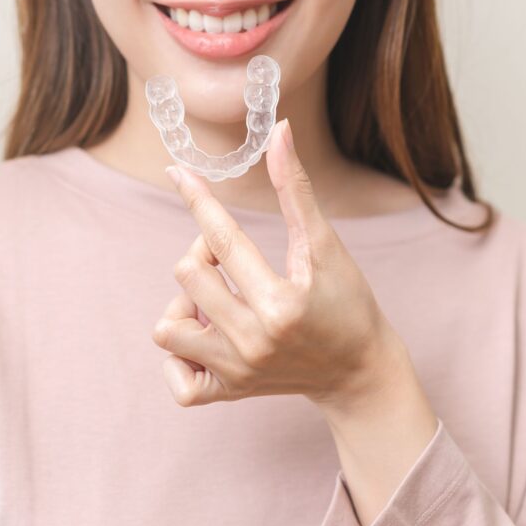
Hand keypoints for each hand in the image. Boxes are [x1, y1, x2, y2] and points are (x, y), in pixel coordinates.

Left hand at [151, 118, 414, 408]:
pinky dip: (181, 356)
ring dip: (185, 305)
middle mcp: (253, 341)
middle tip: (229, 259)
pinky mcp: (226, 393)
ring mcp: (236, 372)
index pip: (222, 239)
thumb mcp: (326, 246)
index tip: (177, 173)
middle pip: (186, 275)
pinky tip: (206, 339)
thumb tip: (280, 131)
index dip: (197, 198)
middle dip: (201, 254)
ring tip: (214, 302)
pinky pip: (176, 378)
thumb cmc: (346, 303)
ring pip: (166, 329)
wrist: (358, 371)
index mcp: (280, 303)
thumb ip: (296, 191)